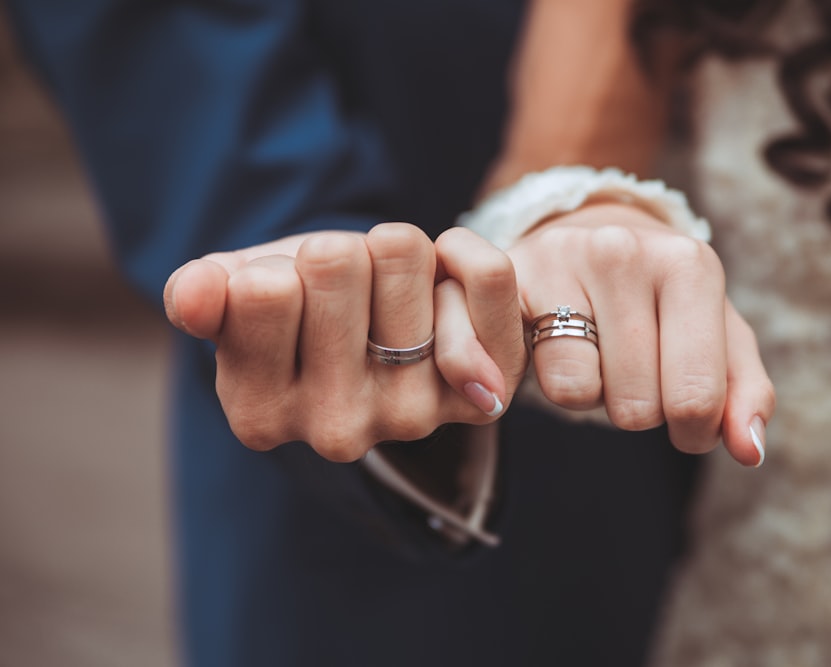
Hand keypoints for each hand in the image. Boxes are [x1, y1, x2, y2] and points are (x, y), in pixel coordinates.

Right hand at [163, 223, 525, 461]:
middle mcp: (337, 431)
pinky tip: (440, 284)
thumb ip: (202, 295)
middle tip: (343, 295)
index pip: (266, 289)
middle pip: (336, 261)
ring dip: (393, 254)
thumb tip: (192, 292)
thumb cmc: (299, 310)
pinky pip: (486, 277)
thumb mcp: (234, 297)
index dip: (279, 267)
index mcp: (261, 415)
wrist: (383, 335)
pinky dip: (462, 250)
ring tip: (387, 298)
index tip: (289, 299)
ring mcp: (414, 415)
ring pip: (403, 251)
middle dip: (337, 255)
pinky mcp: (482, 392)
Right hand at [507, 203, 774, 465]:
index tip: (684, 415)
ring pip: (580, 394)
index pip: (697, 397)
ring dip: (592, 395)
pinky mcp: (513, 278)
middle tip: (633, 367)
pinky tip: (556, 348)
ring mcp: (564, 260)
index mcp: (690, 265)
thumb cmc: (662, 299)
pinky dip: (547, 381)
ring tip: (596, 353)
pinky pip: (536, 377)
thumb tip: (749, 451)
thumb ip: (744, 393)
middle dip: (638, 408)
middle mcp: (625, 252)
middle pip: (637, 406)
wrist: (587, 233)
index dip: (693, 432)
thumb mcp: (717, 336)